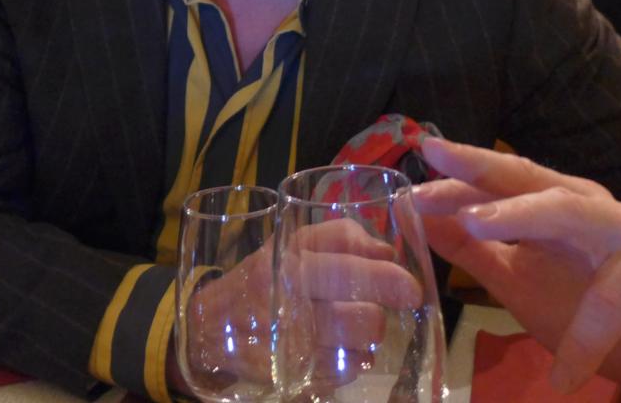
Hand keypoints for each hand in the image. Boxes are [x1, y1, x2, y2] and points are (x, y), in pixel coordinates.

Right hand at [176, 219, 420, 389]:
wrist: (209, 327)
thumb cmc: (264, 277)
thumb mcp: (292, 242)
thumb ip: (342, 237)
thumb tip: (386, 251)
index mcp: (288, 265)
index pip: (345, 272)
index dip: (385, 281)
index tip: (411, 290)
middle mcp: (288, 309)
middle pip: (362, 322)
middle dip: (376, 317)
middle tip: (371, 310)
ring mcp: (290, 352)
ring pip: (358, 354)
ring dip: (363, 342)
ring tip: (348, 329)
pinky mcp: (293, 382)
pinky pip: (342, 376)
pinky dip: (347, 363)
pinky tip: (333, 348)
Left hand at [414, 137, 620, 397]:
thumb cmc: (590, 301)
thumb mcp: (518, 275)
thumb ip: (472, 248)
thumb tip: (416, 219)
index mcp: (553, 199)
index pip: (499, 179)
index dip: (456, 175)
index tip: (413, 172)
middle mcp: (588, 203)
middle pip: (531, 179)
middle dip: (481, 171)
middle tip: (435, 174)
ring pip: (572, 213)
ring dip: (521, 215)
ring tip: (474, 225)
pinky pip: (614, 300)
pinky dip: (587, 337)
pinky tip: (562, 374)